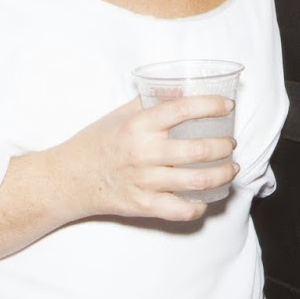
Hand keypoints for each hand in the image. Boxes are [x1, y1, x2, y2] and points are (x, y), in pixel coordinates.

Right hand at [59, 95, 239, 225]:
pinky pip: (180, 210)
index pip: (182, 109)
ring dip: (223, 174)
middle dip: (224, 146)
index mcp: (139, 125)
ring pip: (197, 180)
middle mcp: (144, 153)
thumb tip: (181, 88)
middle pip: (199, 150)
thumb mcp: (120, 115)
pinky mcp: (143, 205)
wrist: (69, 178)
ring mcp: (144, 181)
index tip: (228, 106)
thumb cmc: (97, 143)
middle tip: (230, 144)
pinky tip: (206, 199)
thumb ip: (150, 102)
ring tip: (230, 169)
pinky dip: (199, 206)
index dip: (211, 105)